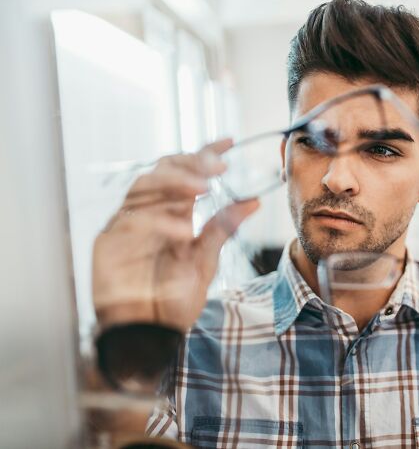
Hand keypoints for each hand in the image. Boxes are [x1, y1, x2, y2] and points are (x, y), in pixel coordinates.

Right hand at [92, 139, 258, 330]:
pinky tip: (183, 230)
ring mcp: (125, 226)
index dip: (204, 152)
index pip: (185, 172)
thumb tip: (253, 200)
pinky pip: (132, 221)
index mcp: (172, 213)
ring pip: (144, 186)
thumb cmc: (174, 299)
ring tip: (204, 188)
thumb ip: (223, 227)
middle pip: (161, 170)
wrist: (150, 336)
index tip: (228, 141)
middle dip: (190, 164)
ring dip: (174, 182)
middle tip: (217, 167)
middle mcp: (147, 214)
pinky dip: (159, 222)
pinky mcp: (107, 243)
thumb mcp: (205, 259)